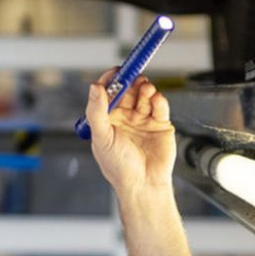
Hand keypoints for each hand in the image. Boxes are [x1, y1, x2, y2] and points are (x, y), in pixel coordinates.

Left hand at [84, 69, 176, 196]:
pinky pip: (160, 105)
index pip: (107, 94)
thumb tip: (94, 88)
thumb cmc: (119, 167)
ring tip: (145, 88)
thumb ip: (97, 111)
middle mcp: (125, 118)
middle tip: (133, 76)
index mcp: (108, 120)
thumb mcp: (102, 137)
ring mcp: (143, 119)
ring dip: (144, 88)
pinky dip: (158, 99)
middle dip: (130, 81)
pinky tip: (155, 99)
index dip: (110, 81)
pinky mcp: (160, 123)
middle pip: (128, 90)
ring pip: (144, 95)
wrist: (143, 184)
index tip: (115, 71)